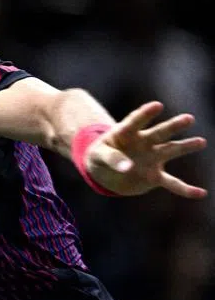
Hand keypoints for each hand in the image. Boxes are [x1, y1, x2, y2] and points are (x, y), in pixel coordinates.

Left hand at [86, 101, 207, 197]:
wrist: (104, 172)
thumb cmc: (99, 157)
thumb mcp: (98, 156)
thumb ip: (111, 158)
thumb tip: (128, 167)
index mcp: (126, 132)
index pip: (135, 120)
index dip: (146, 113)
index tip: (157, 106)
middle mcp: (144, 142)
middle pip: (160, 132)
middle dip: (173, 126)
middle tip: (188, 119)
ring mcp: (152, 158)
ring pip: (171, 150)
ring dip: (185, 147)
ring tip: (201, 141)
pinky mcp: (154, 176)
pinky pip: (172, 183)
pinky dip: (185, 189)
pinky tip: (200, 193)